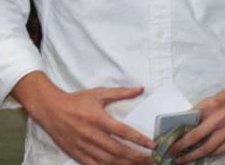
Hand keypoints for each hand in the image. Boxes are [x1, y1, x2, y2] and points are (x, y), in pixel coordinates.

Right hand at [31, 85, 153, 164]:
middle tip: (152, 160)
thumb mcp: (99, 93)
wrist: (50, 110)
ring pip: (107, 160)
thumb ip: (121, 92)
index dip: (139, 140)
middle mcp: (92, 135)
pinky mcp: (76, 154)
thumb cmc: (77, 101)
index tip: (153, 145)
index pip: (123, 132)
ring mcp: (83, 147)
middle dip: (136, 157)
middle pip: (118, 150)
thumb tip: (141, 89)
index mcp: (99, 119)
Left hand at [171, 80, 224, 162]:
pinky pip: (222, 151)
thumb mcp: (210, 100)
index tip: (169, 147)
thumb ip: (197, 113)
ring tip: (184, 160)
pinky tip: (203, 156)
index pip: (192, 127)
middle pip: (199, 141)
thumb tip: (180, 127)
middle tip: (173, 157)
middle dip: (184, 151)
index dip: (179, 140)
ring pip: (210, 149)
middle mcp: (222, 119)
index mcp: (212, 107)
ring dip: (195, 157)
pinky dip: (210, 155)